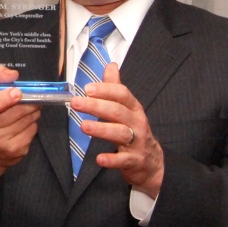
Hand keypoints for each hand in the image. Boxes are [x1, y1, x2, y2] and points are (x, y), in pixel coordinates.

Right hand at [0, 65, 41, 198]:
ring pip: (27, 120)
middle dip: (27, 102)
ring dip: (32, 111)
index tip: (17, 92)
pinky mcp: (17, 151)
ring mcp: (2, 144)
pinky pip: (32, 130)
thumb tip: (13, 75)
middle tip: (31, 96)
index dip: (2, 99)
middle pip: (14, 112)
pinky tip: (26, 123)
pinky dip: (32, 123)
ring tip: (27, 109)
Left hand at [72, 62, 163, 196]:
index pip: (122, 94)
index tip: (87, 88)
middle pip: (117, 111)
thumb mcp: (127, 108)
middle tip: (76, 103)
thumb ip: (115, 87)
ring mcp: (137, 142)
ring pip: (120, 133)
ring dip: (102, 129)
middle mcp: (137, 123)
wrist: (151, 161)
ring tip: (84, 126)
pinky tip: (99, 158)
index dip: (106, 90)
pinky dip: (112, 159)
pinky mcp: (134, 160)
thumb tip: (111, 65)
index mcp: (133, 108)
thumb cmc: (134, 130)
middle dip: (96, 106)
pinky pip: (123, 160)